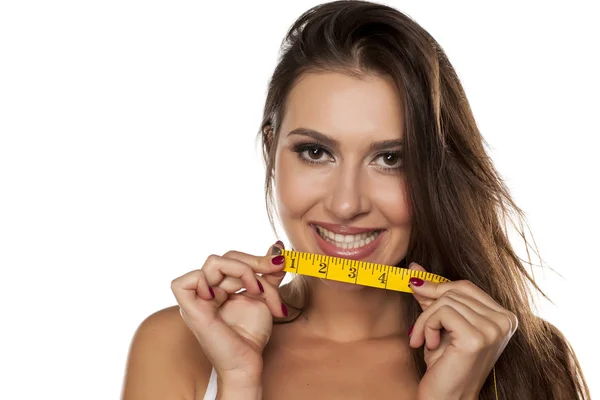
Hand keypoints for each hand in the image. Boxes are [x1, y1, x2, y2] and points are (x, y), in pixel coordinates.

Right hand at [171, 242, 287, 387]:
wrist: (248, 362)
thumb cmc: (252, 335)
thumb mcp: (264, 295)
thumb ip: (267, 272)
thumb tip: (277, 247)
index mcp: (219, 286)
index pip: (234, 258)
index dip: (257, 260)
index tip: (280, 265)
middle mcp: (206, 290)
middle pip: (226, 257)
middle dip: (255, 264)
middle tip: (275, 272)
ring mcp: (197, 299)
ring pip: (214, 263)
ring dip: (243, 272)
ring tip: (257, 292)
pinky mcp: (190, 310)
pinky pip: (183, 283)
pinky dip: (204, 282)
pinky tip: (222, 296)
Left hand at [407, 262, 517, 399]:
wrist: (447, 398)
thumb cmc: (445, 363)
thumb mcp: (439, 322)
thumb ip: (432, 295)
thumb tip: (415, 268)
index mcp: (503, 317)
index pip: (466, 286)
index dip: (437, 288)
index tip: (415, 289)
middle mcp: (505, 321)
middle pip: (456, 290)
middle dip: (429, 303)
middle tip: (418, 326)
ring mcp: (494, 329)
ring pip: (446, 300)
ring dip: (426, 320)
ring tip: (424, 340)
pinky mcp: (477, 337)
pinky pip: (442, 312)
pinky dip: (427, 326)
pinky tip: (429, 345)